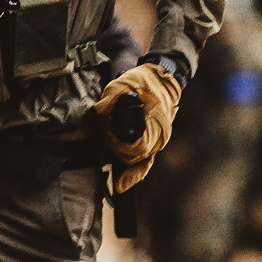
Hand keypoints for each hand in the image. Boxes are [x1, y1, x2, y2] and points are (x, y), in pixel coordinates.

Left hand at [93, 61, 182, 191]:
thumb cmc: (145, 81)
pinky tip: (124, 183)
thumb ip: (108, 101)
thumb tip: (96, 114)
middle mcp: (159, 138)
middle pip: (136, 159)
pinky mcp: (155, 140)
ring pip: (141, 163)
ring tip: (116, 184)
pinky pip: (146, 161)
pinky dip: (136, 173)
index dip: (116, 143)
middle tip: (105, 135)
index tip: (106, 128)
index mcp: (154, 126)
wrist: (165, 78)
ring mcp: (159, 141)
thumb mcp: (122, 84)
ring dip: (127, 169)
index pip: (134, 148)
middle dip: (117, 152)